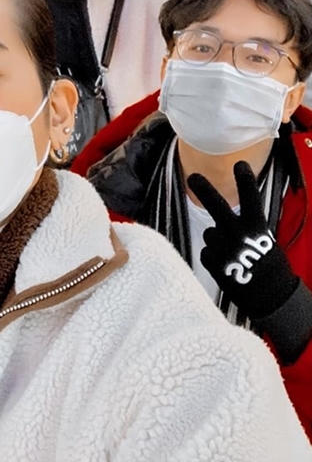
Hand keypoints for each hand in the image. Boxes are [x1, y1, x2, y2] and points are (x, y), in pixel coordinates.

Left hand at [187, 162, 298, 319]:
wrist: (270, 297)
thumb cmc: (268, 266)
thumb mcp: (263, 240)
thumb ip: (245, 228)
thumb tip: (225, 221)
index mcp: (256, 227)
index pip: (251, 197)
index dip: (245, 180)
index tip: (239, 164)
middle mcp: (238, 234)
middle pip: (217, 206)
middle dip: (204, 189)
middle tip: (192, 177)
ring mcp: (224, 248)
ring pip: (210, 234)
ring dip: (217, 241)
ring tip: (233, 256)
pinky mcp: (212, 262)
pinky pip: (207, 252)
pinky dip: (214, 257)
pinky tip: (228, 267)